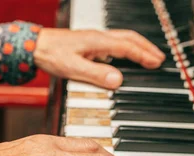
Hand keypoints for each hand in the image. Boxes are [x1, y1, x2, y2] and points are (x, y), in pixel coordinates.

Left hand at [34, 28, 164, 88]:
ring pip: (122, 39)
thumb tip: (117, 80)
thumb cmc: (50, 54)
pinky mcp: (88, 43)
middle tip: (159, 58)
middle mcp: (98, 37)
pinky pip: (113, 43)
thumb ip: (96, 75)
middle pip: (129, 38)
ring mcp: (93, 39)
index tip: (156, 62)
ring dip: (137, 47)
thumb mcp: (74, 68)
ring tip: (148, 56)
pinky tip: (124, 58)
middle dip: (146, 47)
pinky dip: (125, 49)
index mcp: (97, 42)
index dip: (143, 55)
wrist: (34, 46)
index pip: (127, 47)